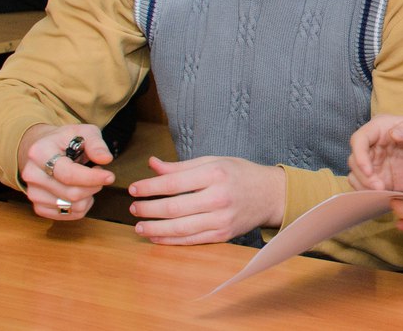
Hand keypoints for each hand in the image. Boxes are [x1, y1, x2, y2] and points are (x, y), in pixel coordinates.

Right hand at [18, 124, 114, 219]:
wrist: (43, 150)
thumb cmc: (64, 140)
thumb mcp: (82, 132)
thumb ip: (96, 144)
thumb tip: (106, 158)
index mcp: (39, 153)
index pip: (68, 174)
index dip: (92, 178)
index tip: (110, 176)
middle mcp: (32, 175)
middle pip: (72, 193)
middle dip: (94, 186)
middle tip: (99, 173)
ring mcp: (33, 193)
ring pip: (72, 206)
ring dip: (89, 195)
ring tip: (87, 180)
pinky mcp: (38, 207)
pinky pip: (68, 215)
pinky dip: (81, 206)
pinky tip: (81, 192)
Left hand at [127, 156, 285, 244]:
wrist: (269, 195)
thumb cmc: (239, 174)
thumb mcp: (213, 162)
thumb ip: (181, 167)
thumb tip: (152, 165)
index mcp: (215, 174)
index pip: (174, 183)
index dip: (150, 187)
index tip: (133, 188)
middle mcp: (218, 198)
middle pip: (174, 208)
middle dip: (148, 209)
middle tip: (133, 208)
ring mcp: (221, 220)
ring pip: (180, 228)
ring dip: (155, 228)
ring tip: (139, 225)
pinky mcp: (222, 236)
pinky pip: (191, 240)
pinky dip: (170, 240)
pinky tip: (156, 236)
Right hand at [347, 114, 402, 192]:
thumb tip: (394, 132)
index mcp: (382, 128)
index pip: (359, 139)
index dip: (359, 155)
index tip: (369, 170)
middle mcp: (375, 146)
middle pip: (355, 160)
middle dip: (363, 175)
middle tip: (379, 187)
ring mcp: (378, 164)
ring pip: (357, 175)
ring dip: (364, 186)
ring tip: (382, 192)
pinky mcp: (383, 181)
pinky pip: (367, 188)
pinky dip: (370, 194)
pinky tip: (385, 197)